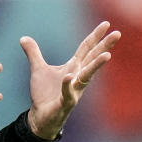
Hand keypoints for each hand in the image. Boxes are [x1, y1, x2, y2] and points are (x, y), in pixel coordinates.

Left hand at [21, 21, 120, 139]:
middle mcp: (78, 77)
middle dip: (105, 46)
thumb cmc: (44, 94)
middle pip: (93, 58)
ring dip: (96, 66)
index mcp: (73, 67)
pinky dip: (68, 85)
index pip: (86, 48)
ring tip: (107, 56)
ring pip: (87, 76)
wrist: (40, 117)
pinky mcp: (66, 102)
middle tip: (118, 33)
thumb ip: (33, 53)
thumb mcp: (38, 69)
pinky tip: (69, 76)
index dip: (95, 36)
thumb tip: (24, 38)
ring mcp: (74, 90)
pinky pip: (68, 93)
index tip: (106, 24)